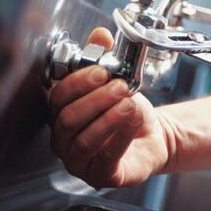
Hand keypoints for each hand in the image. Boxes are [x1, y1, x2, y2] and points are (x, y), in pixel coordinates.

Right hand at [47, 27, 172, 188]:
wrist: (152, 135)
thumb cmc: (127, 111)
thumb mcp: (117, 80)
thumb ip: (105, 58)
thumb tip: (100, 35)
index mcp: (61, 113)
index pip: (57, 97)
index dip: (78, 82)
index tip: (101, 70)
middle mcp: (63, 139)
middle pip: (68, 119)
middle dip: (96, 100)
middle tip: (120, 86)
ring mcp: (78, 161)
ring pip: (84, 140)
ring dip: (108, 118)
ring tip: (128, 103)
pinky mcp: (99, 176)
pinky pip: (105, 158)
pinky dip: (119, 137)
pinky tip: (131, 122)